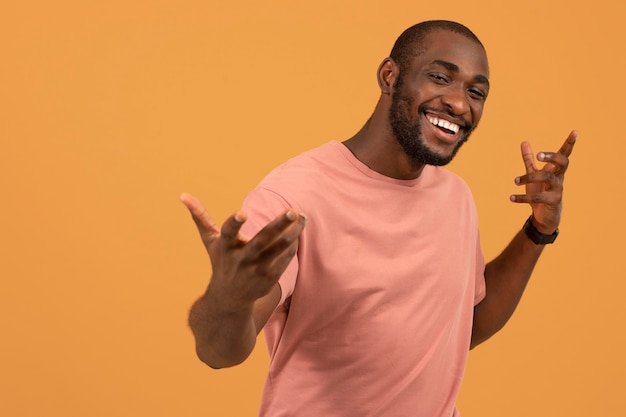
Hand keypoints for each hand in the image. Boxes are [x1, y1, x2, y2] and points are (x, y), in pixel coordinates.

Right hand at [180, 192, 305, 310]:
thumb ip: (200, 217)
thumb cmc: (221, 262)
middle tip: (293, 210)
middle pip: (262, 240)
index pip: (229, 233)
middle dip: (279, 225)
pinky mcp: (269, 278)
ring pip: (278, 249)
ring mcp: (256, 269)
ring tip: (302, 217)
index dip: (234, 223)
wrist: (228, 300)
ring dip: (293, 232)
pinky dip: (291, 246)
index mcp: (226, 246)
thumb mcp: (210, 241)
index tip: (242, 213)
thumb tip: (183, 194)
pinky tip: (298, 232)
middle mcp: (241, 258)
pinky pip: (284, 259)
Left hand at [510, 130, 576, 233]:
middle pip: (562, 162)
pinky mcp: (553, 202)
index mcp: (555, 169)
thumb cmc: (541, 192)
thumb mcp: (533, 173)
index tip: (575, 131)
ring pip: (548, 178)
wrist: (543, 216)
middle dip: (551, 156)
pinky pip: (538, 198)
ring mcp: (558, 189)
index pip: (564, 154)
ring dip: (529, 178)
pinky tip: (511, 197)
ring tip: (514, 181)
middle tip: (538, 155)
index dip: (569, 143)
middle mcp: (559, 177)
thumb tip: (524, 142)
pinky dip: (523, 197)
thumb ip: (529, 159)